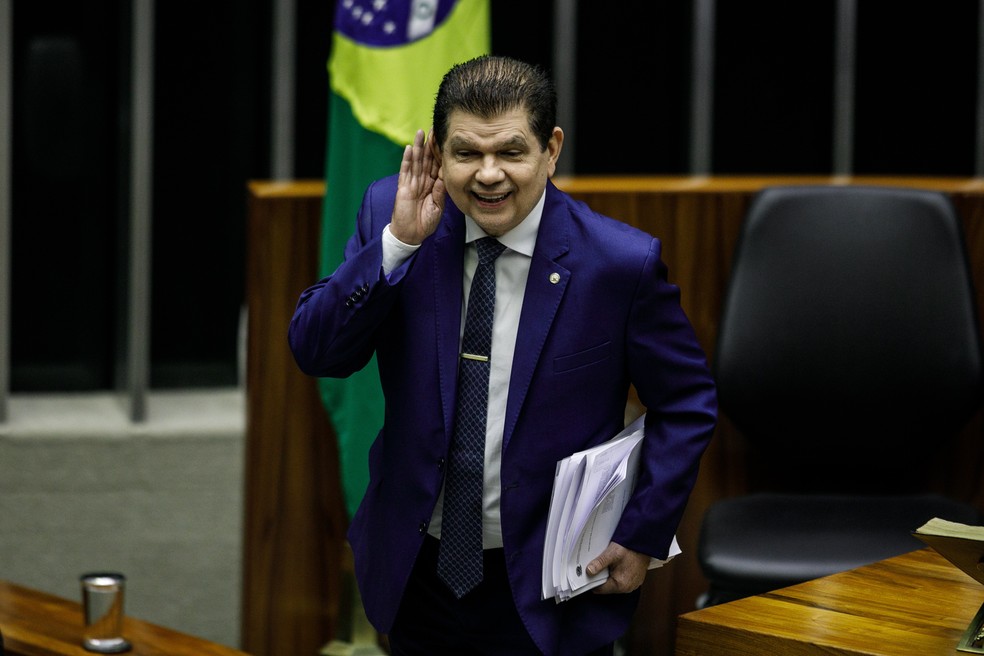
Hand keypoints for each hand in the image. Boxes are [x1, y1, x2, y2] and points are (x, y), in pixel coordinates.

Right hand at [390, 129, 444, 244]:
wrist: (411, 235)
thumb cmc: (424, 223)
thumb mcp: (437, 207)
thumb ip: (440, 191)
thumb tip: (444, 175)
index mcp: (432, 185)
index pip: (437, 166)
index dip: (441, 153)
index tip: (445, 140)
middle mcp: (422, 181)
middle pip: (427, 159)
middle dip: (430, 145)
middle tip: (434, 128)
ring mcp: (412, 183)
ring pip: (416, 162)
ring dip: (419, 147)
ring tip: (421, 133)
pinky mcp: (403, 187)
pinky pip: (405, 171)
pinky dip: (407, 160)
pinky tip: (410, 149)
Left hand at [586, 541, 650, 594]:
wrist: (644, 543)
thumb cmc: (630, 548)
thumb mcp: (611, 554)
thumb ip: (599, 563)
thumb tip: (589, 571)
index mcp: (620, 585)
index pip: (600, 589)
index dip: (592, 581)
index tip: (589, 573)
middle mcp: (627, 588)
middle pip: (607, 587)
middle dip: (601, 577)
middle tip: (600, 565)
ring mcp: (632, 585)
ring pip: (614, 583)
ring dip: (610, 575)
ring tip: (610, 564)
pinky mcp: (635, 580)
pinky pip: (622, 580)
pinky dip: (618, 574)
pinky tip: (617, 565)